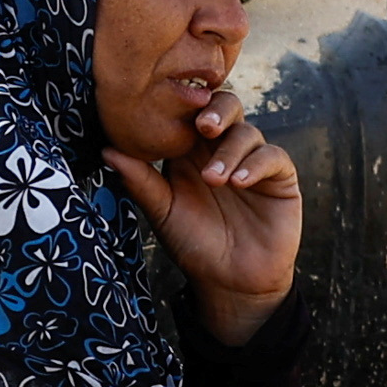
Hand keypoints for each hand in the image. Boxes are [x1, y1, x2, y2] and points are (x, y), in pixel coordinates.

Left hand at [104, 102, 301, 340]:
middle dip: (216, 110)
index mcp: (192, 151)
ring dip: (229, 151)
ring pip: (247, 132)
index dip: (184, 104)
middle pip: (227, 106)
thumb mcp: (163, 212)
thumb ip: (140, 182)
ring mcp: (253, 161)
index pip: (191, 112)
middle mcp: (223, 149)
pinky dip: (255, 165)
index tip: (172, 109)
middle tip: (203, 127)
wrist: (231, 282)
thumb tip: (107, 151)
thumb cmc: (194, 244)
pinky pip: (272, 157)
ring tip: (214, 180)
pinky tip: (239, 182)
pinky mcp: (280, 177)